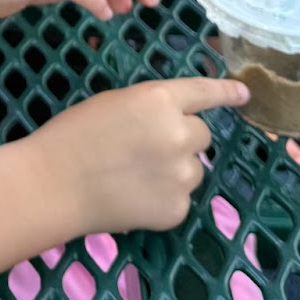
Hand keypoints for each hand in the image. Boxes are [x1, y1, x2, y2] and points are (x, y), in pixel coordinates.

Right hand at [25, 77, 250, 235]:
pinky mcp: (177, 208)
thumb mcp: (114, 104)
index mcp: (159, 100)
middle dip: (181, 139)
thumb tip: (176, 122)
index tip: (244, 94)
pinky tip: (134, 198)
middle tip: (145, 149)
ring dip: (174, 170)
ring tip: (135, 177)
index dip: (226, 92)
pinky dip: (163, 199)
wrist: (54, 183)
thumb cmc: (73, 135)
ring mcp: (182, 174)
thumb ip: (150, 108)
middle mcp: (179, 134)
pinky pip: (180, 198)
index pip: (204, 92)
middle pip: (201, 134)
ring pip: (193, 168)